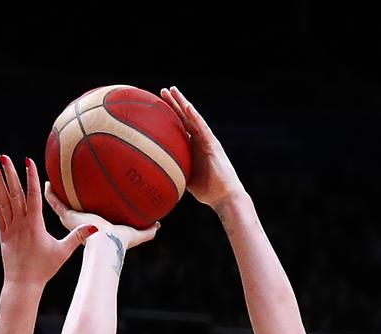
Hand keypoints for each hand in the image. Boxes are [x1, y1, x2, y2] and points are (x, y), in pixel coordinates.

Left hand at [0, 156, 96, 284]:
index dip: (30, 177)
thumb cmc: (45, 268)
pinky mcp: (3, 235)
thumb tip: (96, 228)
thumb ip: (77, 237)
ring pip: (4, 201)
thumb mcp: (63, 252)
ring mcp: (10, 229)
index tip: (28, 161)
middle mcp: (20, 224)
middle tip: (4, 156)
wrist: (23, 284)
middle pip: (15, 194)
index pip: (33, 196)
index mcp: (35, 225)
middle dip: (10, 173)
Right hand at [44, 183, 159, 249]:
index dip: (86, 209)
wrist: (106, 245)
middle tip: (64, 189)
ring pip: (60, 206)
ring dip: (55, 195)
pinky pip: (55, 203)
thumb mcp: (136, 233)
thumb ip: (147, 230)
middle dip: (69, 200)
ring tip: (50, 183)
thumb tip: (158, 225)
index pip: (88, 216)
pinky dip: (51, 194)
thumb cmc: (120, 242)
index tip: (84, 199)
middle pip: (73, 210)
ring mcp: (72, 220)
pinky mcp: (67, 217)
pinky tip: (47, 183)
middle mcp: (81, 224)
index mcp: (95, 227)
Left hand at [160, 86, 244, 209]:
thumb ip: (175, 171)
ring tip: (173, 90)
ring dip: (183, 103)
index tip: (158, 106)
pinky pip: (202, 128)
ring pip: (193, 117)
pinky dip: (195, 117)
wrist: (224, 196)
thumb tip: (156, 175)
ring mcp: (206, 140)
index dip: (170, 116)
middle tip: (163, 90)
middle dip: (174, 104)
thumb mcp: (185, 179)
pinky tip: (187, 106)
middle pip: (185, 118)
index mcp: (193, 147)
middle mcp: (199, 140)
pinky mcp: (212, 145)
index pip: (180, 128)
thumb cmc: (207, 191)